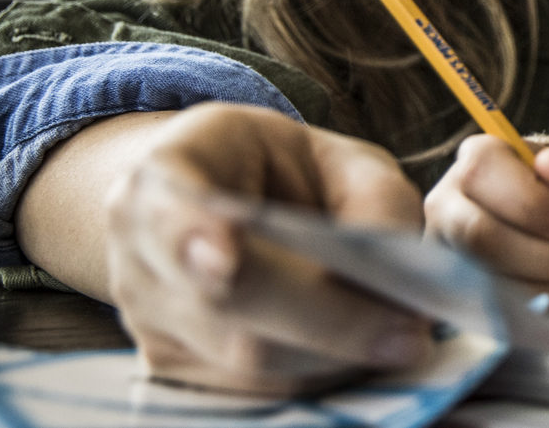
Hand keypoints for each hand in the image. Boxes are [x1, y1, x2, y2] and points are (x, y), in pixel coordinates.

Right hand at [66, 104, 430, 393]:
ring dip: (334, 356)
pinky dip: (318, 375)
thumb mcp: (342, 157)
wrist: (226, 198)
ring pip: (245, 360)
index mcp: (168, 171)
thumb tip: (399, 280)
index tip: (224, 263)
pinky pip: (252, 391)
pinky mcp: (172, 370)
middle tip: (409, 333)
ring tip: (399, 338)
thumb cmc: (291, 172)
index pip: (170, 208)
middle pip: (225, 303)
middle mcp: (139, 249)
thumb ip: (376, 202)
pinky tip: (359, 353)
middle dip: (326, 321)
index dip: (194, 237)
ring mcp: (147, 317)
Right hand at [424, 135, 548, 310]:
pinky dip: (537, 302)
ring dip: (543, 283)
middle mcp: (447, 200)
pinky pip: (488, 305)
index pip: (482, 173)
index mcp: (478, 157)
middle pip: (477, 233)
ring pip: (482, 275)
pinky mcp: (453, 287)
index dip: (530, 204)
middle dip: (539, 255)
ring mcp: (445, 248)